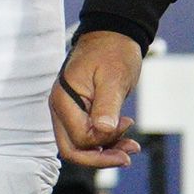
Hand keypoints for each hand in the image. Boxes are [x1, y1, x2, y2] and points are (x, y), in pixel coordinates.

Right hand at [53, 28, 142, 167]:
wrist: (113, 35)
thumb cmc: (112, 52)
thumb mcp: (114, 78)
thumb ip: (106, 106)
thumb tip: (103, 131)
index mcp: (65, 100)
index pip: (79, 138)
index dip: (103, 141)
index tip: (126, 125)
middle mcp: (62, 108)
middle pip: (72, 149)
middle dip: (99, 158)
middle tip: (126, 157)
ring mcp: (69, 111)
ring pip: (80, 146)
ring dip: (105, 152)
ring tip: (131, 147)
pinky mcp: (80, 112)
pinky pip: (88, 136)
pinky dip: (106, 142)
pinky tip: (125, 139)